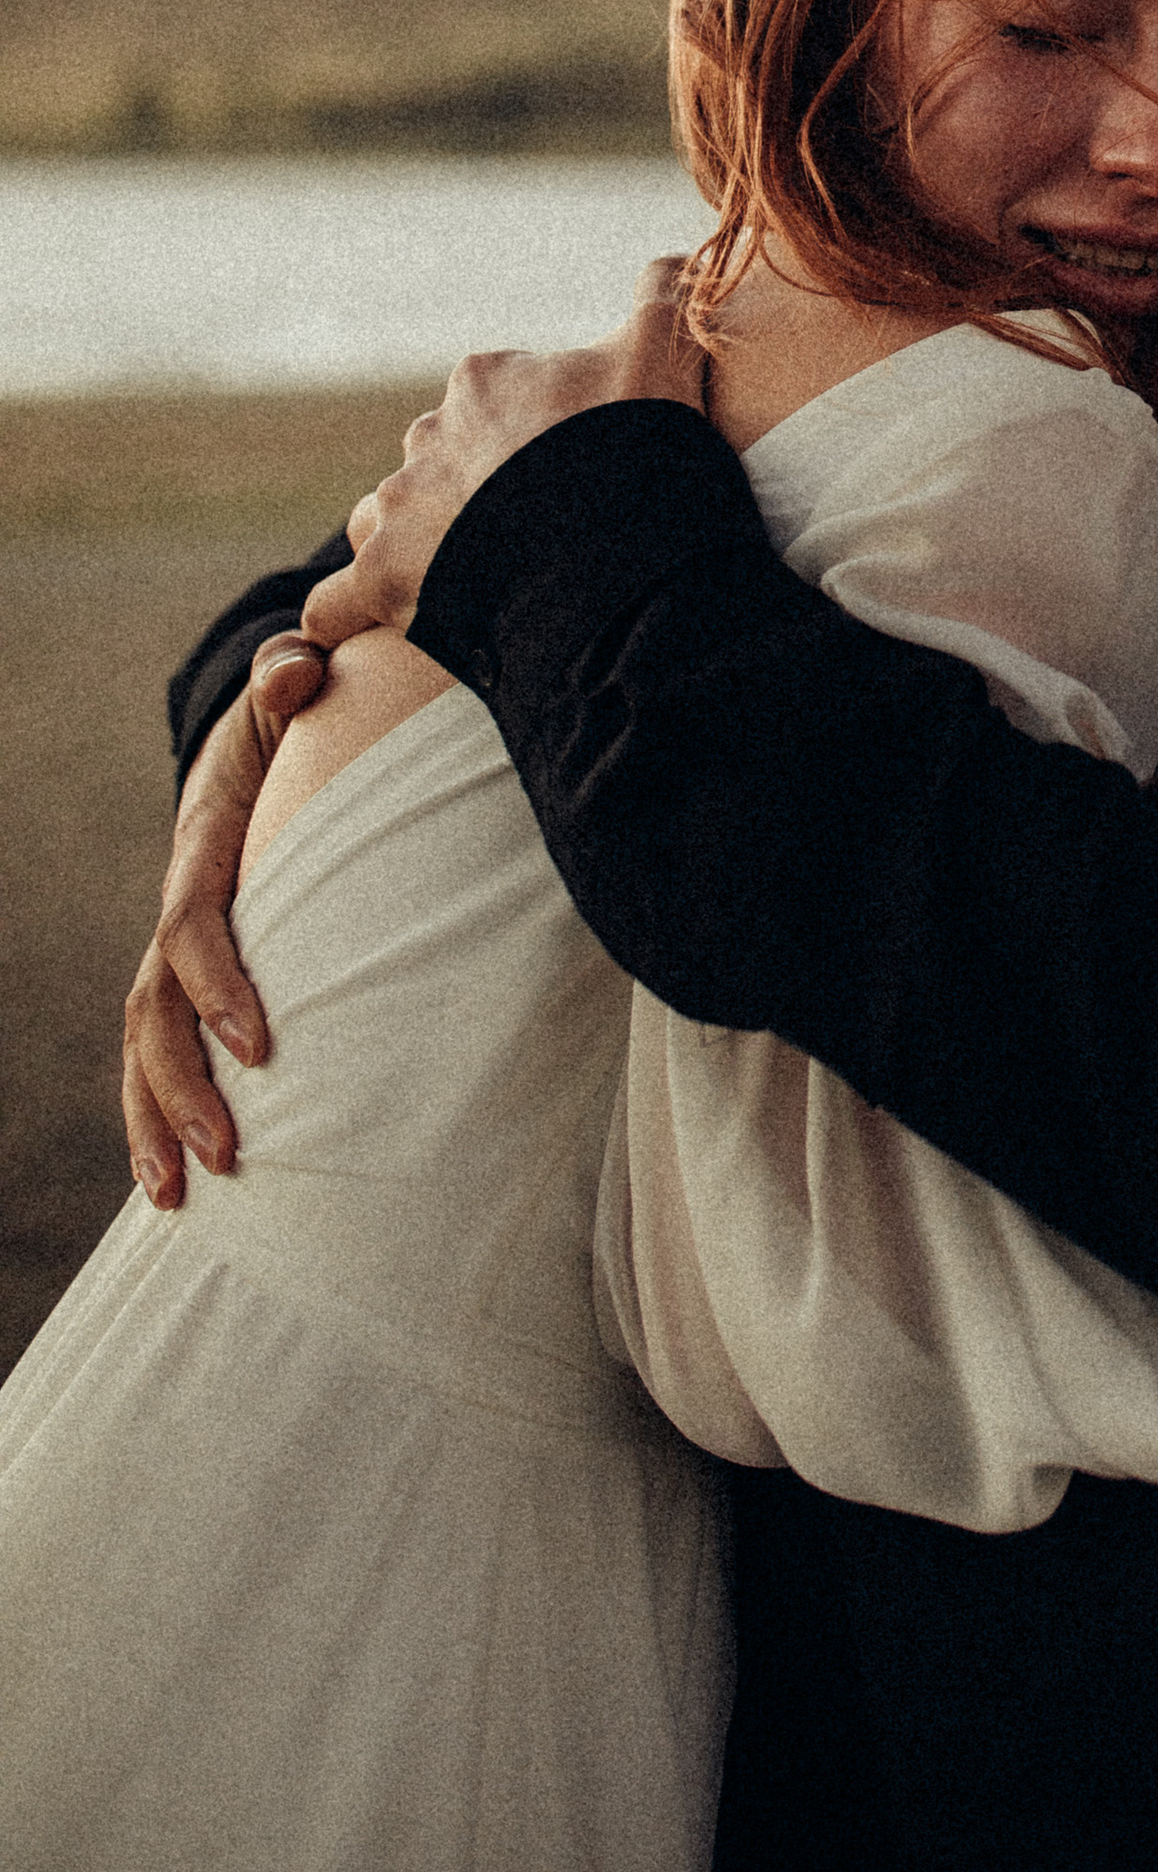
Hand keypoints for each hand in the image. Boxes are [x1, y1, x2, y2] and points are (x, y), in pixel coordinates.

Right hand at [121, 632, 328, 1204]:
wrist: (262, 735)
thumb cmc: (293, 714)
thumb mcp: (291, 685)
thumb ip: (292, 678)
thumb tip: (298, 673)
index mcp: (204, 845)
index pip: (194, 926)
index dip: (219, 985)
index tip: (263, 1047)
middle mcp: (180, 905)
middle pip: (153, 1010)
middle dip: (180, 1086)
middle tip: (228, 1154)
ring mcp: (178, 950)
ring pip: (145, 1046)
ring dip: (155, 1120)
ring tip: (177, 1198)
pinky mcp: (196, 978)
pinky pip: (166, 1052)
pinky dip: (164, 1115)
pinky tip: (183, 1184)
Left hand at [301, 258, 706, 648]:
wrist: (612, 546)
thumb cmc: (636, 446)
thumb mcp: (664, 356)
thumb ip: (667, 299)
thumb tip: (679, 256)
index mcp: (485, 382)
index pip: (488, 404)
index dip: (530, 442)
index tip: (568, 477)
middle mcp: (429, 435)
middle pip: (439, 463)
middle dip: (473, 495)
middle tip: (532, 538)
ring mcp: (400, 507)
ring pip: (386, 521)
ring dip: (413, 546)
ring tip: (466, 584)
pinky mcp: (382, 578)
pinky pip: (337, 602)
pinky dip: (349, 614)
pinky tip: (373, 627)